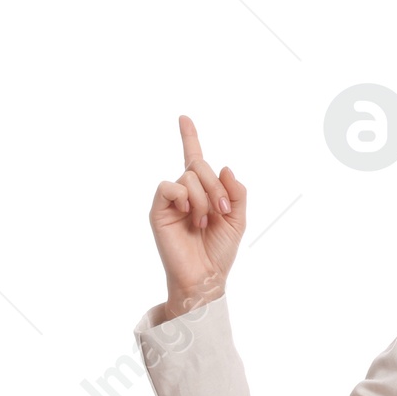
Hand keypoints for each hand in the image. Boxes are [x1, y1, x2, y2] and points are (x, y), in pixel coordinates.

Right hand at [149, 115, 246, 313]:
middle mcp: (185, 192)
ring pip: (188, 176)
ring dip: (203, 199)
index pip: (194, 158)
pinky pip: (169, 186)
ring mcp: (171, 200)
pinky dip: (184, 197)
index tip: (183, 117)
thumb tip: (224, 167)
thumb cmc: (219, 252)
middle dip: (216, 186)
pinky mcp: (158, 210)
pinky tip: (189, 214)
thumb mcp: (238, 220)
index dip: (189, 137)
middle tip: (222, 211)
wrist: (205, 277)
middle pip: (199, 164)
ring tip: (203, 222)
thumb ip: (237, 192)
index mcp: (202, 192)